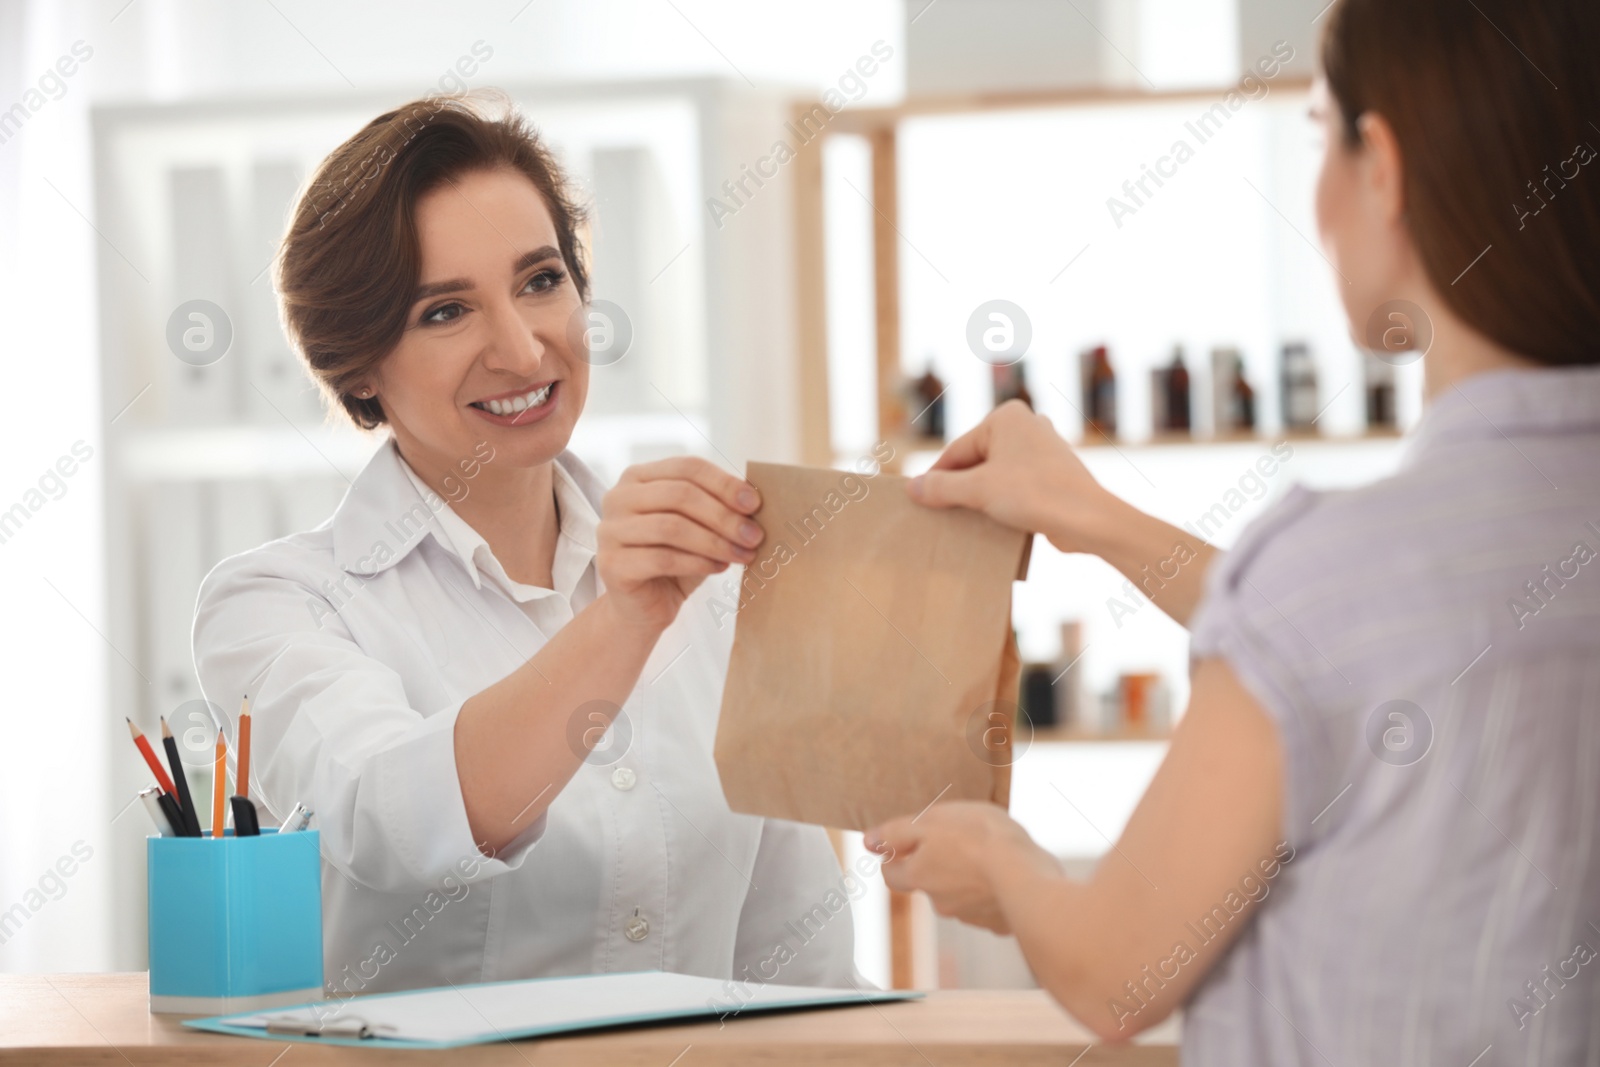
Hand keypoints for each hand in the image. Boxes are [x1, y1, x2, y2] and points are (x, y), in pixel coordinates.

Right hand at [597, 457, 762, 631]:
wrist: (643, 608)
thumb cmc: (675, 562)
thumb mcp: (698, 527)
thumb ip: (718, 507)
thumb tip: (754, 499)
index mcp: (639, 477)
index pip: (687, 467)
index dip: (724, 483)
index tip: (754, 504)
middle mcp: (618, 497)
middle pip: (680, 494)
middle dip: (724, 515)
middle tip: (754, 535)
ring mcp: (610, 531)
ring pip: (672, 527)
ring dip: (715, 541)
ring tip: (742, 555)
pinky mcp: (612, 564)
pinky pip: (662, 559)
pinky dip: (698, 563)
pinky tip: (719, 568)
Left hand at [866, 801, 1059, 934]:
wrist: (1026, 877)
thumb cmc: (980, 839)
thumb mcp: (932, 821)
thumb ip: (897, 832)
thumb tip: (868, 841)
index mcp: (919, 876)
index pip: (891, 874)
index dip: (895, 858)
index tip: (908, 843)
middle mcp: (939, 902)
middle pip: (929, 884)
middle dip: (939, 865)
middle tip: (961, 841)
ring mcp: (970, 916)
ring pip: (961, 895)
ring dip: (969, 879)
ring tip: (992, 855)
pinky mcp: (998, 924)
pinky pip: (991, 907)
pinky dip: (996, 893)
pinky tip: (1012, 875)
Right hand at [907, 400, 1121, 554]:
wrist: (1087, 518)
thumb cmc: (1034, 494)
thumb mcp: (978, 490)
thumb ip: (941, 487)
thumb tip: (912, 487)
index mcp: (1006, 417)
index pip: (957, 450)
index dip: (937, 477)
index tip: (919, 499)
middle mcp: (1027, 424)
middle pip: (976, 460)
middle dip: (961, 487)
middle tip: (940, 513)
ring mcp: (1043, 448)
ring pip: (996, 474)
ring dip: (981, 497)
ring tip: (966, 520)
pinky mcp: (1054, 472)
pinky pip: (1016, 484)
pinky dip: (1003, 500)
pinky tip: (993, 521)